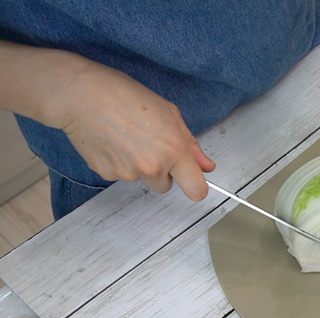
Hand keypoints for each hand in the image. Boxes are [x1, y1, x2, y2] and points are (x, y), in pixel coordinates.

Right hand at [0, 41, 213, 201]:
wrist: (82, 95)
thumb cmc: (126, 96)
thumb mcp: (169, 113)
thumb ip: (191, 144)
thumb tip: (207, 166)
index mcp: (175, 150)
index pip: (196, 189)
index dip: (196, 187)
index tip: (192, 182)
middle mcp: (153, 166)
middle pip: (165, 186)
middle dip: (161, 171)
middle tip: (148, 144)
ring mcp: (129, 173)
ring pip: (141, 179)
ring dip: (138, 166)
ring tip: (126, 137)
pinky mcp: (107, 174)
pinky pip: (120, 175)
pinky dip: (118, 163)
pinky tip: (111, 141)